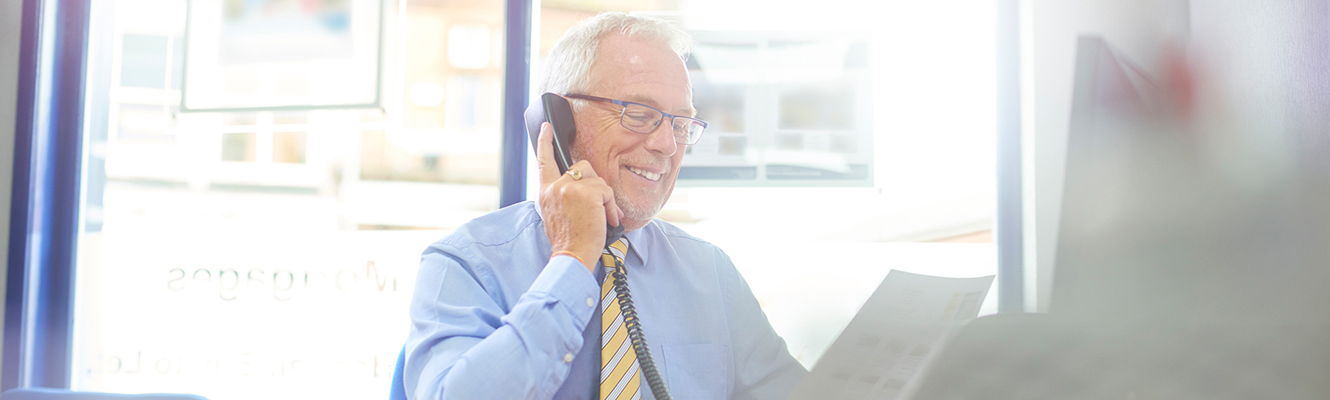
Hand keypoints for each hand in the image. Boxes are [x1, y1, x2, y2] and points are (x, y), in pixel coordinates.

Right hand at [536, 122, 622, 270]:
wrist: (572, 255)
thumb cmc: (569, 241)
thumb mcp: (556, 214)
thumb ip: (562, 196)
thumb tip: (582, 188)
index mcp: (545, 192)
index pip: (544, 161)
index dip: (545, 142)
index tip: (546, 127)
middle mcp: (554, 187)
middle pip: (581, 167)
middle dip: (594, 184)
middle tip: (597, 207)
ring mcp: (569, 188)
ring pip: (597, 179)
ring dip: (604, 199)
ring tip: (602, 218)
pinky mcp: (587, 193)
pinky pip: (607, 191)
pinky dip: (611, 207)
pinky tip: (607, 220)